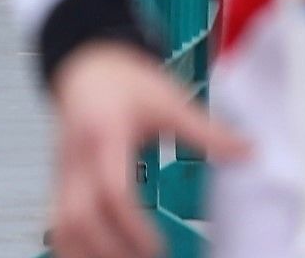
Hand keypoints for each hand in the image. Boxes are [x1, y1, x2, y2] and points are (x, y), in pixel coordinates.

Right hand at [47, 44, 248, 257]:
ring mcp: (63, 172)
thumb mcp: (167, 99)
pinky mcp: (60, 181)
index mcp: (104, 136)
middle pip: (79, 217)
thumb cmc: (123, 82)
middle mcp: (77, 158)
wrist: (86, 65)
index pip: (111, 189)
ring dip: (87, 253)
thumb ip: (205, 130)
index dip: (133, 224)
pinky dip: (72, 247)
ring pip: (61, 224)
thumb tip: (246, 152)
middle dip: (111, 250)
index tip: (160, 246)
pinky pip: (57, 222)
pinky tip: (96, 257)